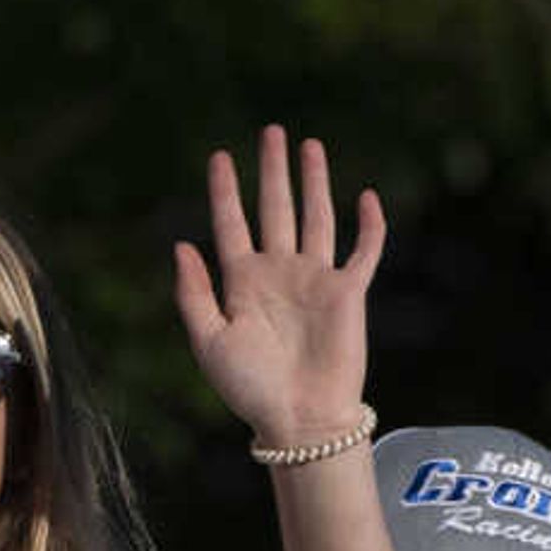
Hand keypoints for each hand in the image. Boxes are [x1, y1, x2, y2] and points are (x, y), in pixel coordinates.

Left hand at [171, 125, 384, 446]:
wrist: (298, 419)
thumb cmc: (249, 388)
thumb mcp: (209, 341)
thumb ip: (195, 293)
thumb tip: (182, 245)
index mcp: (242, 282)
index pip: (232, 224)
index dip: (225, 191)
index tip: (220, 157)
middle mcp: (279, 273)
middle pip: (275, 209)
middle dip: (273, 171)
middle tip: (271, 131)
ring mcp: (315, 280)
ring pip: (316, 218)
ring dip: (314, 182)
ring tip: (309, 146)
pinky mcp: (349, 293)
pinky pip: (363, 250)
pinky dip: (368, 225)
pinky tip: (365, 197)